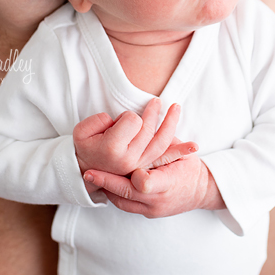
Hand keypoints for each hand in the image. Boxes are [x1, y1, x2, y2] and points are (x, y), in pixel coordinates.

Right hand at [73, 99, 196, 182]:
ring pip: (161, 142)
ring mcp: (139, 165)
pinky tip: (193, 147)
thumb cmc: (84, 148)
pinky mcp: (146, 168)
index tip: (118, 121)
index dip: (127, 116)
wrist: (85, 172)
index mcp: (114, 149)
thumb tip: (116, 120)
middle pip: (148, 129)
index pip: (132, 121)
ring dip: (171, 124)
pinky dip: (179, 151)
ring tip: (177, 108)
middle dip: (152, 113)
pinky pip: (164, 159)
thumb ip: (98, 121)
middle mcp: (129, 159)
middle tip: (156, 102)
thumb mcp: (81, 132)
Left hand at [84, 152, 224, 217]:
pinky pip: (126, 206)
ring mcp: (153, 209)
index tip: (121, 167)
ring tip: (92, 176)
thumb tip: (144, 126)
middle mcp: (159, 199)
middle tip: (89, 172)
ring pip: (123, 202)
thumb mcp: (181, 152)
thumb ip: (163, 144)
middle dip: (107, 182)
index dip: (135, 176)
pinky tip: (105, 184)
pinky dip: (115, 195)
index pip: (148, 182)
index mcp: (169, 181)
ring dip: (107, 188)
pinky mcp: (148, 214)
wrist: (200, 192)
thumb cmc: (189, 167)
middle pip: (129, 193)